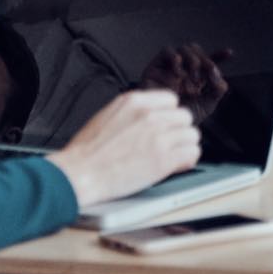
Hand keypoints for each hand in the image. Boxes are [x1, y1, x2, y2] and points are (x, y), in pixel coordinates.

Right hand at [46, 89, 198, 207]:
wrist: (80, 173)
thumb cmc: (87, 150)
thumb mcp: (109, 115)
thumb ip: (134, 112)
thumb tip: (153, 115)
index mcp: (135, 101)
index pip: (171, 100)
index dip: (169, 115)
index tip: (165, 126)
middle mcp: (150, 115)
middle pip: (184, 117)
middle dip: (178, 131)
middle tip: (169, 143)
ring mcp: (159, 137)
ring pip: (192, 135)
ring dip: (184, 146)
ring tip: (174, 155)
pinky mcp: (164, 159)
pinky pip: (192, 153)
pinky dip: (188, 160)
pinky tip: (178, 165)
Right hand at [139, 42, 231, 122]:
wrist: (160, 128)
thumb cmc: (181, 119)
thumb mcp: (206, 105)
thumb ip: (217, 90)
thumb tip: (219, 75)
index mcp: (195, 78)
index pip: (208, 62)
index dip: (218, 56)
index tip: (229, 53)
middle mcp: (182, 70)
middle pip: (196, 51)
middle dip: (205, 59)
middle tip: (209, 71)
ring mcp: (169, 68)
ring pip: (183, 49)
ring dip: (192, 59)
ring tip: (193, 77)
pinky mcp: (155, 67)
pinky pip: (165, 52)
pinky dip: (174, 57)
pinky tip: (179, 72)